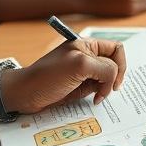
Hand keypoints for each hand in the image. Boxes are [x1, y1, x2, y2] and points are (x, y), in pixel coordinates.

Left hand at [0, 36, 126, 112]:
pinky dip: (99, 95)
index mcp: (87, 45)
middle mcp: (87, 56)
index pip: (116, 49)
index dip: (120, 65)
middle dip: (112, 79)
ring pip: (107, 78)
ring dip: (105, 89)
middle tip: (106, 91)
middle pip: (114, 65)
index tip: (114, 81)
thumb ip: (104, 68)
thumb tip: (114, 79)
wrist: (26, 94)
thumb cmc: (47, 76)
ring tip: (96, 96)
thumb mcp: (80, 65)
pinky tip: (93, 100)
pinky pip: (98, 89)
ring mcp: (84, 72)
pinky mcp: (80, 86)